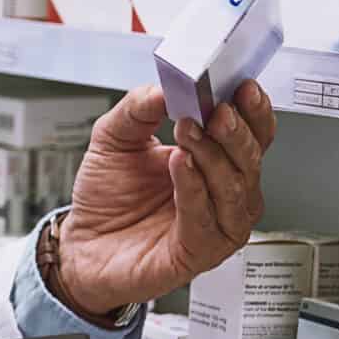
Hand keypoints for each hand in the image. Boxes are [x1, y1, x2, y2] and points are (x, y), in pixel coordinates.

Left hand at [57, 83, 275, 315]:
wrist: (84, 244)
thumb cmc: (108, 198)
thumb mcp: (115, 137)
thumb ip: (139, 108)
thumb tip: (165, 87)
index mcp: (215, 161)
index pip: (252, 134)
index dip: (253, 111)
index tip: (242, 87)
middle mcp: (224, 193)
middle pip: (250, 159)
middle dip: (235, 131)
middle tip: (215, 110)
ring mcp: (217, 224)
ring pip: (235, 189)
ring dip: (214, 157)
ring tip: (190, 132)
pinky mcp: (200, 251)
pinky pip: (206, 218)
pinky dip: (194, 188)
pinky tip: (180, 165)